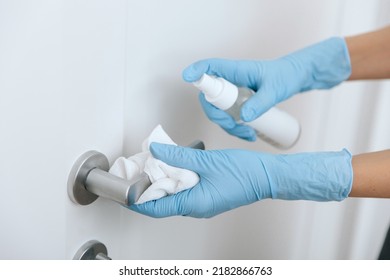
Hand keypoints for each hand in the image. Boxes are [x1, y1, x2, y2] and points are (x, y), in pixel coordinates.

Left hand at [130, 143, 352, 217]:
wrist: (268, 176)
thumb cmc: (244, 173)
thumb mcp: (207, 162)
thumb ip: (179, 157)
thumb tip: (156, 151)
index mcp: (194, 204)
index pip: (156, 208)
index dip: (138, 200)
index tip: (124, 191)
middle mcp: (197, 207)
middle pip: (163, 202)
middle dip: (148, 188)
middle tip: (138, 171)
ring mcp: (203, 202)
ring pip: (174, 195)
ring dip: (163, 181)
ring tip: (154, 164)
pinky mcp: (208, 195)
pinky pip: (186, 190)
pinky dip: (176, 178)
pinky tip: (176, 164)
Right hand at [183, 37, 350, 140]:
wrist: (295, 78)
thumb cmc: (285, 76)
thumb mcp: (275, 89)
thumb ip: (261, 103)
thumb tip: (244, 118)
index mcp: (237, 70)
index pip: (210, 66)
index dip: (196, 71)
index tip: (187, 77)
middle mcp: (231, 81)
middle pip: (210, 98)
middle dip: (218, 116)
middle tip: (235, 127)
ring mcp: (233, 92)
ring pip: (218, 111)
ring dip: (228, 126)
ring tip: (248, 135)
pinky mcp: (238, 102)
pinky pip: (229, 116)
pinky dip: (234, 127)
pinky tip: (248, 133)